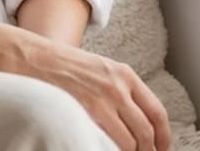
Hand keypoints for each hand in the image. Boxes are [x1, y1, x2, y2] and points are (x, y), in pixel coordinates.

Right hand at [24, 39, 171, 150]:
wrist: (35, 58)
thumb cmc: (63, 66)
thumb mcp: (99, 69)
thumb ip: (119, 89)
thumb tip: (135, 120)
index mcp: (124, 74)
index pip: (157, 112)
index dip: (164, 137)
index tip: (162, 149)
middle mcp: (119, 86)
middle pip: (147, 132)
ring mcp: (104, 99)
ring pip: (132, 142)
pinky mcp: (88, 111)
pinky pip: (110, 143)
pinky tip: (106, 149)